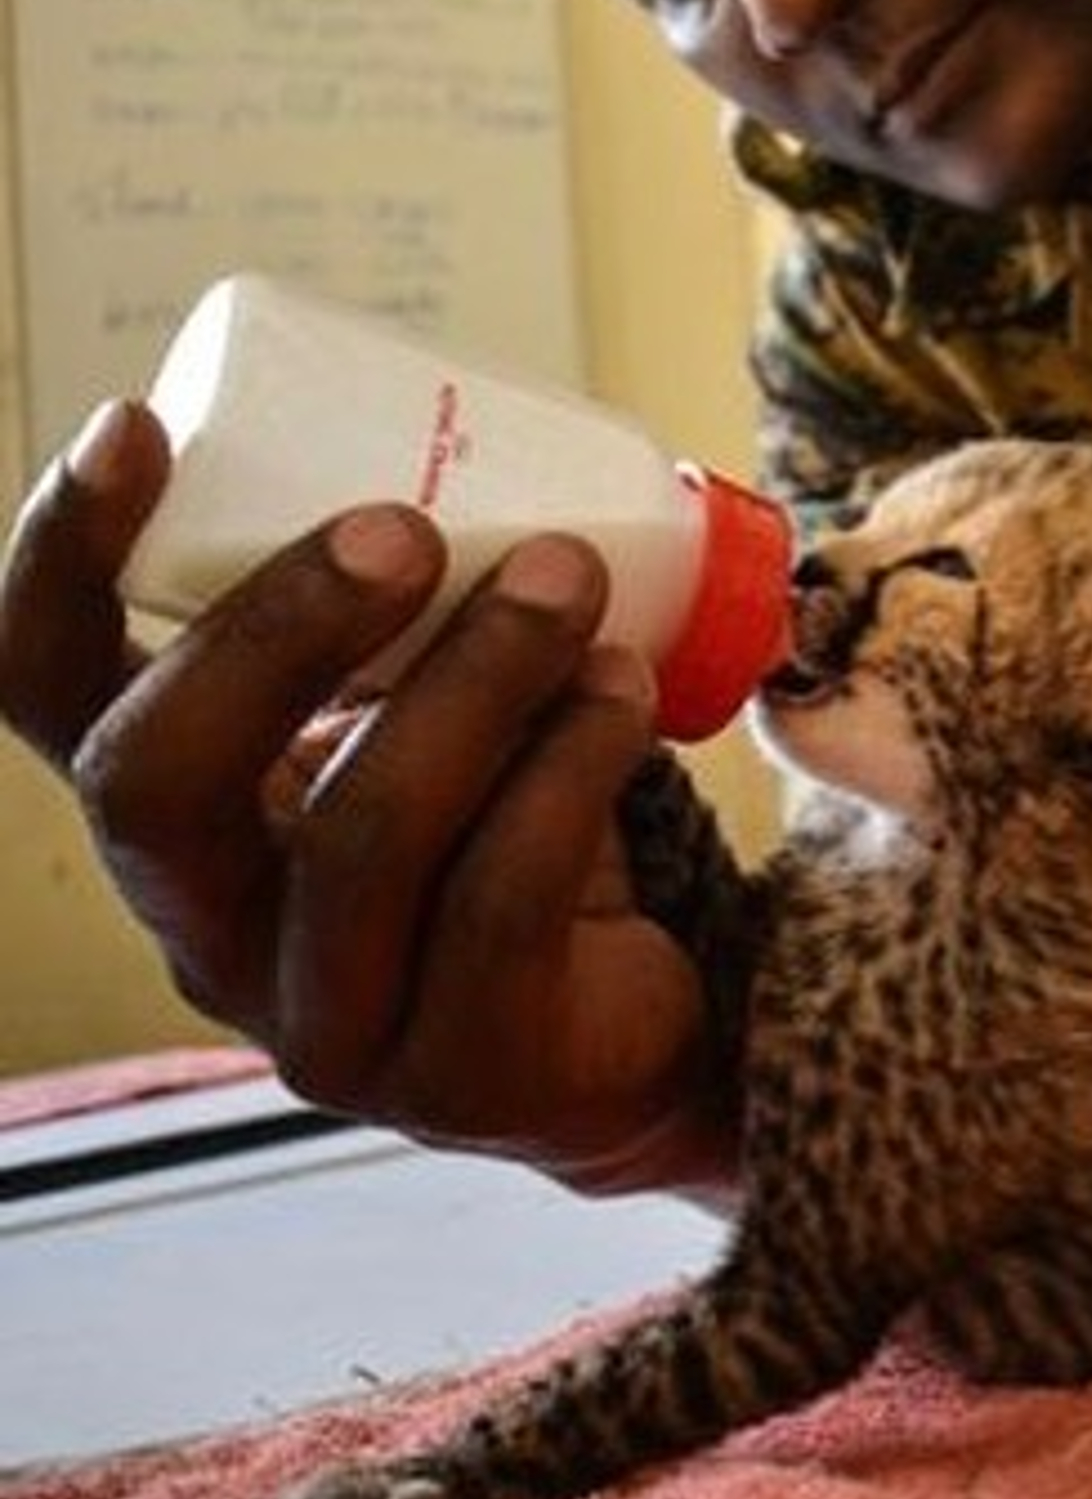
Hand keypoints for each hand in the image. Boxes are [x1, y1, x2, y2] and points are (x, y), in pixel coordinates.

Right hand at [0, 400, 727, 1195]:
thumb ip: (410, 615)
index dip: (57, 567)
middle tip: (407, 526)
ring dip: (474, 680)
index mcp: (178, 816)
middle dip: (278, 629)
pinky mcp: (459, 1071)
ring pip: (355, 841)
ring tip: (569, 577)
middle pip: (159, 781)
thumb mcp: (424, 709)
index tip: (136, 427)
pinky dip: (569, 768)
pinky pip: (499, 903)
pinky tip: (622, 689)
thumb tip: (479, 428)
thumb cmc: (504, 826)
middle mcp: (209, 930)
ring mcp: (324, 1022)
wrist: (626, 1020)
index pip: (42, 698)